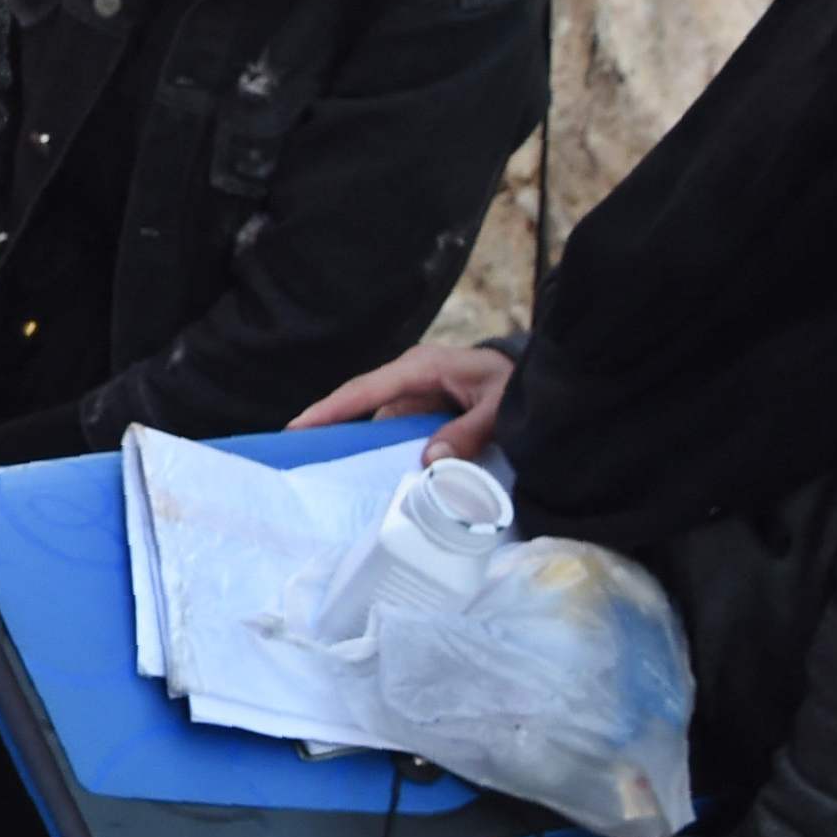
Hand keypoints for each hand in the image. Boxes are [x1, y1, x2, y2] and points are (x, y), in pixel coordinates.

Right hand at [291, 339, 518, 462]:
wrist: (542, 372)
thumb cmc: (518, 382)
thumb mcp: (500, 406)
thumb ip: (468, 432)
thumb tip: (429, 460)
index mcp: (422, 367)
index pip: (366, 389)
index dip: (330, 409)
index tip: (296, 428)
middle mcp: (412, 374)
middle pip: (361, 401)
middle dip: (329, 424)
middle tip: (295, 452)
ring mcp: (417, 390)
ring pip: (376, 418)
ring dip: (358, 441)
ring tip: (327, 468)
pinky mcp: (424, 405)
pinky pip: (394, 427)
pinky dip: (382, 446)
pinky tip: (372, 469)